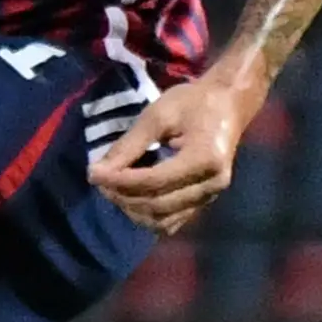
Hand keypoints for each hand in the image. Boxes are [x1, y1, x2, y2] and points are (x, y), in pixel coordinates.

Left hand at [86, 72, 259, 236]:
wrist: (229, 103)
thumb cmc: (194, 102)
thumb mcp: (158, 116)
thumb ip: (129, 146)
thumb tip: (98, 171)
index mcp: (204, 158)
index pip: (154, 181)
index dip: (120, 181)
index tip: (93, 173)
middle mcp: (212, 184)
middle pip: (157, 205)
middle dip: (122, 196)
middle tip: (99, 179)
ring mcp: (211, 196)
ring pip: (163, 220)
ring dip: (132, 209)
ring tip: (112, 188)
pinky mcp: (206, 201)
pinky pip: (173, 220)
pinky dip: (147, 215)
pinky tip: (131, 197)